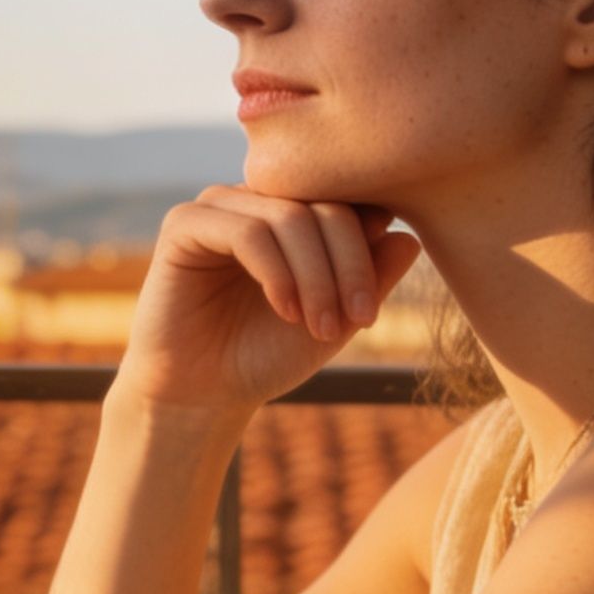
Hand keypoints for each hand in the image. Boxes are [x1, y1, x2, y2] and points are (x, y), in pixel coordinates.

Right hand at [112, 185, 423, 416]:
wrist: (202, 393)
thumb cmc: (265, 355)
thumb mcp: (335, 318)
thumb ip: (371, 278)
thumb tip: (410, 237)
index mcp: (294, 213)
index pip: (350, 202)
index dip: (368, 254)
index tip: (369, 316)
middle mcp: (257, 200)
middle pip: (326, 206)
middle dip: (349, 268)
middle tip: (356, 322)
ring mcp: (220, 207)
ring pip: (290, 216)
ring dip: (317, 277)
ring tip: (320, 327)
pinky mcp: (184, 225)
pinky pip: (247, 232)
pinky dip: (277, 273)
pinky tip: (284, 310)